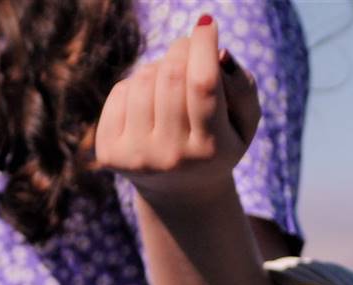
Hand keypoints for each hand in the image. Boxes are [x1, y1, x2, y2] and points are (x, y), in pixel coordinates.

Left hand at [85, 13, 261, 205]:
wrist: (178, 192)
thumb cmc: (217, 145)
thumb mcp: (243, 125)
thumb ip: (243, 89)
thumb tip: (218, 53)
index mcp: (210, 151)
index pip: (203, 84)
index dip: (203, 45)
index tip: (206, 24)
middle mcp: (171, 157)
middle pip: (172, 75)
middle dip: (182, 49)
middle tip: (190, 49)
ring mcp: (137, 157)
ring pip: (144, 79)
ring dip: (160, 67)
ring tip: (171, 83)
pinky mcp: (109, 153)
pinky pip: (121, 91)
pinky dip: (137, 85)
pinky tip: (150, 104)